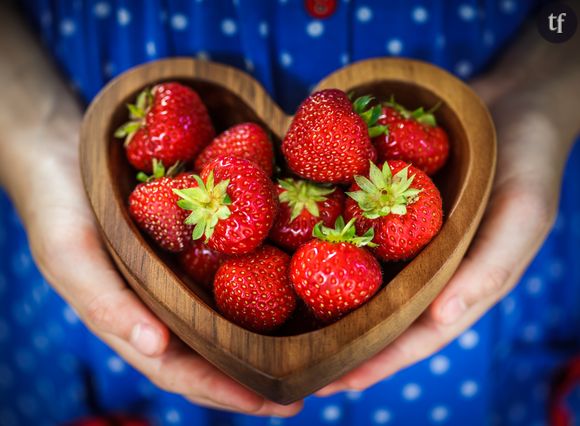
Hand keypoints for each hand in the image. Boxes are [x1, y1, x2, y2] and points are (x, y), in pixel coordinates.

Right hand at [5, 118, 301, 415]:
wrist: (65, 152)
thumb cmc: (59, 209)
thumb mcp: (71, 254)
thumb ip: (105, 302)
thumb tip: (155, 349)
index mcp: (136, 322)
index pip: (185, 371)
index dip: (228, 392)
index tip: (278, 405)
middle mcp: (167, 305)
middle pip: (218, 349)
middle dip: (262, 372)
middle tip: (315, 382)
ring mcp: (184, 275)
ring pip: (230, 312)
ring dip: (271, 331)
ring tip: (318, 343)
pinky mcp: (198, 242)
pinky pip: (234, 264)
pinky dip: (264, 277)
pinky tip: (299, 275)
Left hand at [316, 76, 574, 395]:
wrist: (510, 101)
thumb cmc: (528, 161)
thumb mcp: (523, 213)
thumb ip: (491, 266)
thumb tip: (443, 321)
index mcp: (459, 282)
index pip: (415, 335)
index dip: (376, 362)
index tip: (331, 384)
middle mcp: (424, 265)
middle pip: (378, 313)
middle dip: (340, 339)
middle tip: (292, 363)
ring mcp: (402, 236)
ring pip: (360, 275)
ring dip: (323, 295)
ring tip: (280, 317)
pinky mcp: (385, 204)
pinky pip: (352, 226)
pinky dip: (325, 239)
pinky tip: (289, 244)